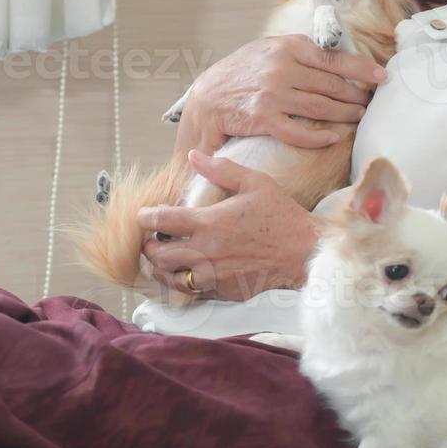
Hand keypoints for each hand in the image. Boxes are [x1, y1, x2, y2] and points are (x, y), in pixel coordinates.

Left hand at [138, 151, 319, 301]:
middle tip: (150, 240)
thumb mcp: (255, 183)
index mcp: (210, 222)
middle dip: (149, 247)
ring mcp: (214, 275)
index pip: (162, 220)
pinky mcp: (223, 291)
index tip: (142, 215)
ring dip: (161, 269)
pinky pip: (192, 292)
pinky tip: (185, 274)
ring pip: (170, 278)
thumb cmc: (281, 216)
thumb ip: (221, 169)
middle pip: (159, 254)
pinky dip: (183, 284)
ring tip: (162, 260)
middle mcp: (206, 251)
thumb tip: (194, 155)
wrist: (304, 253)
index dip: (145, 217)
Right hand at [174, 34, 386, 156]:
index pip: (334, 59)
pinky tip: (332, 136)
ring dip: (344, 114)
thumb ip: (298, 52)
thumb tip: (336, 58)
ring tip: (358, 117)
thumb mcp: (268, 50)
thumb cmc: (240, 73)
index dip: (362, 69)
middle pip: (332, 85)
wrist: (205, 97)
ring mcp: (272, 94)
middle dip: (356, 96)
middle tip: (369, 103)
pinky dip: (319, 136)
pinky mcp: (263, 119)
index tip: (381, 76)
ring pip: (321, 107)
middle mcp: (282, 68)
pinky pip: (299, 131)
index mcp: (287, 47)